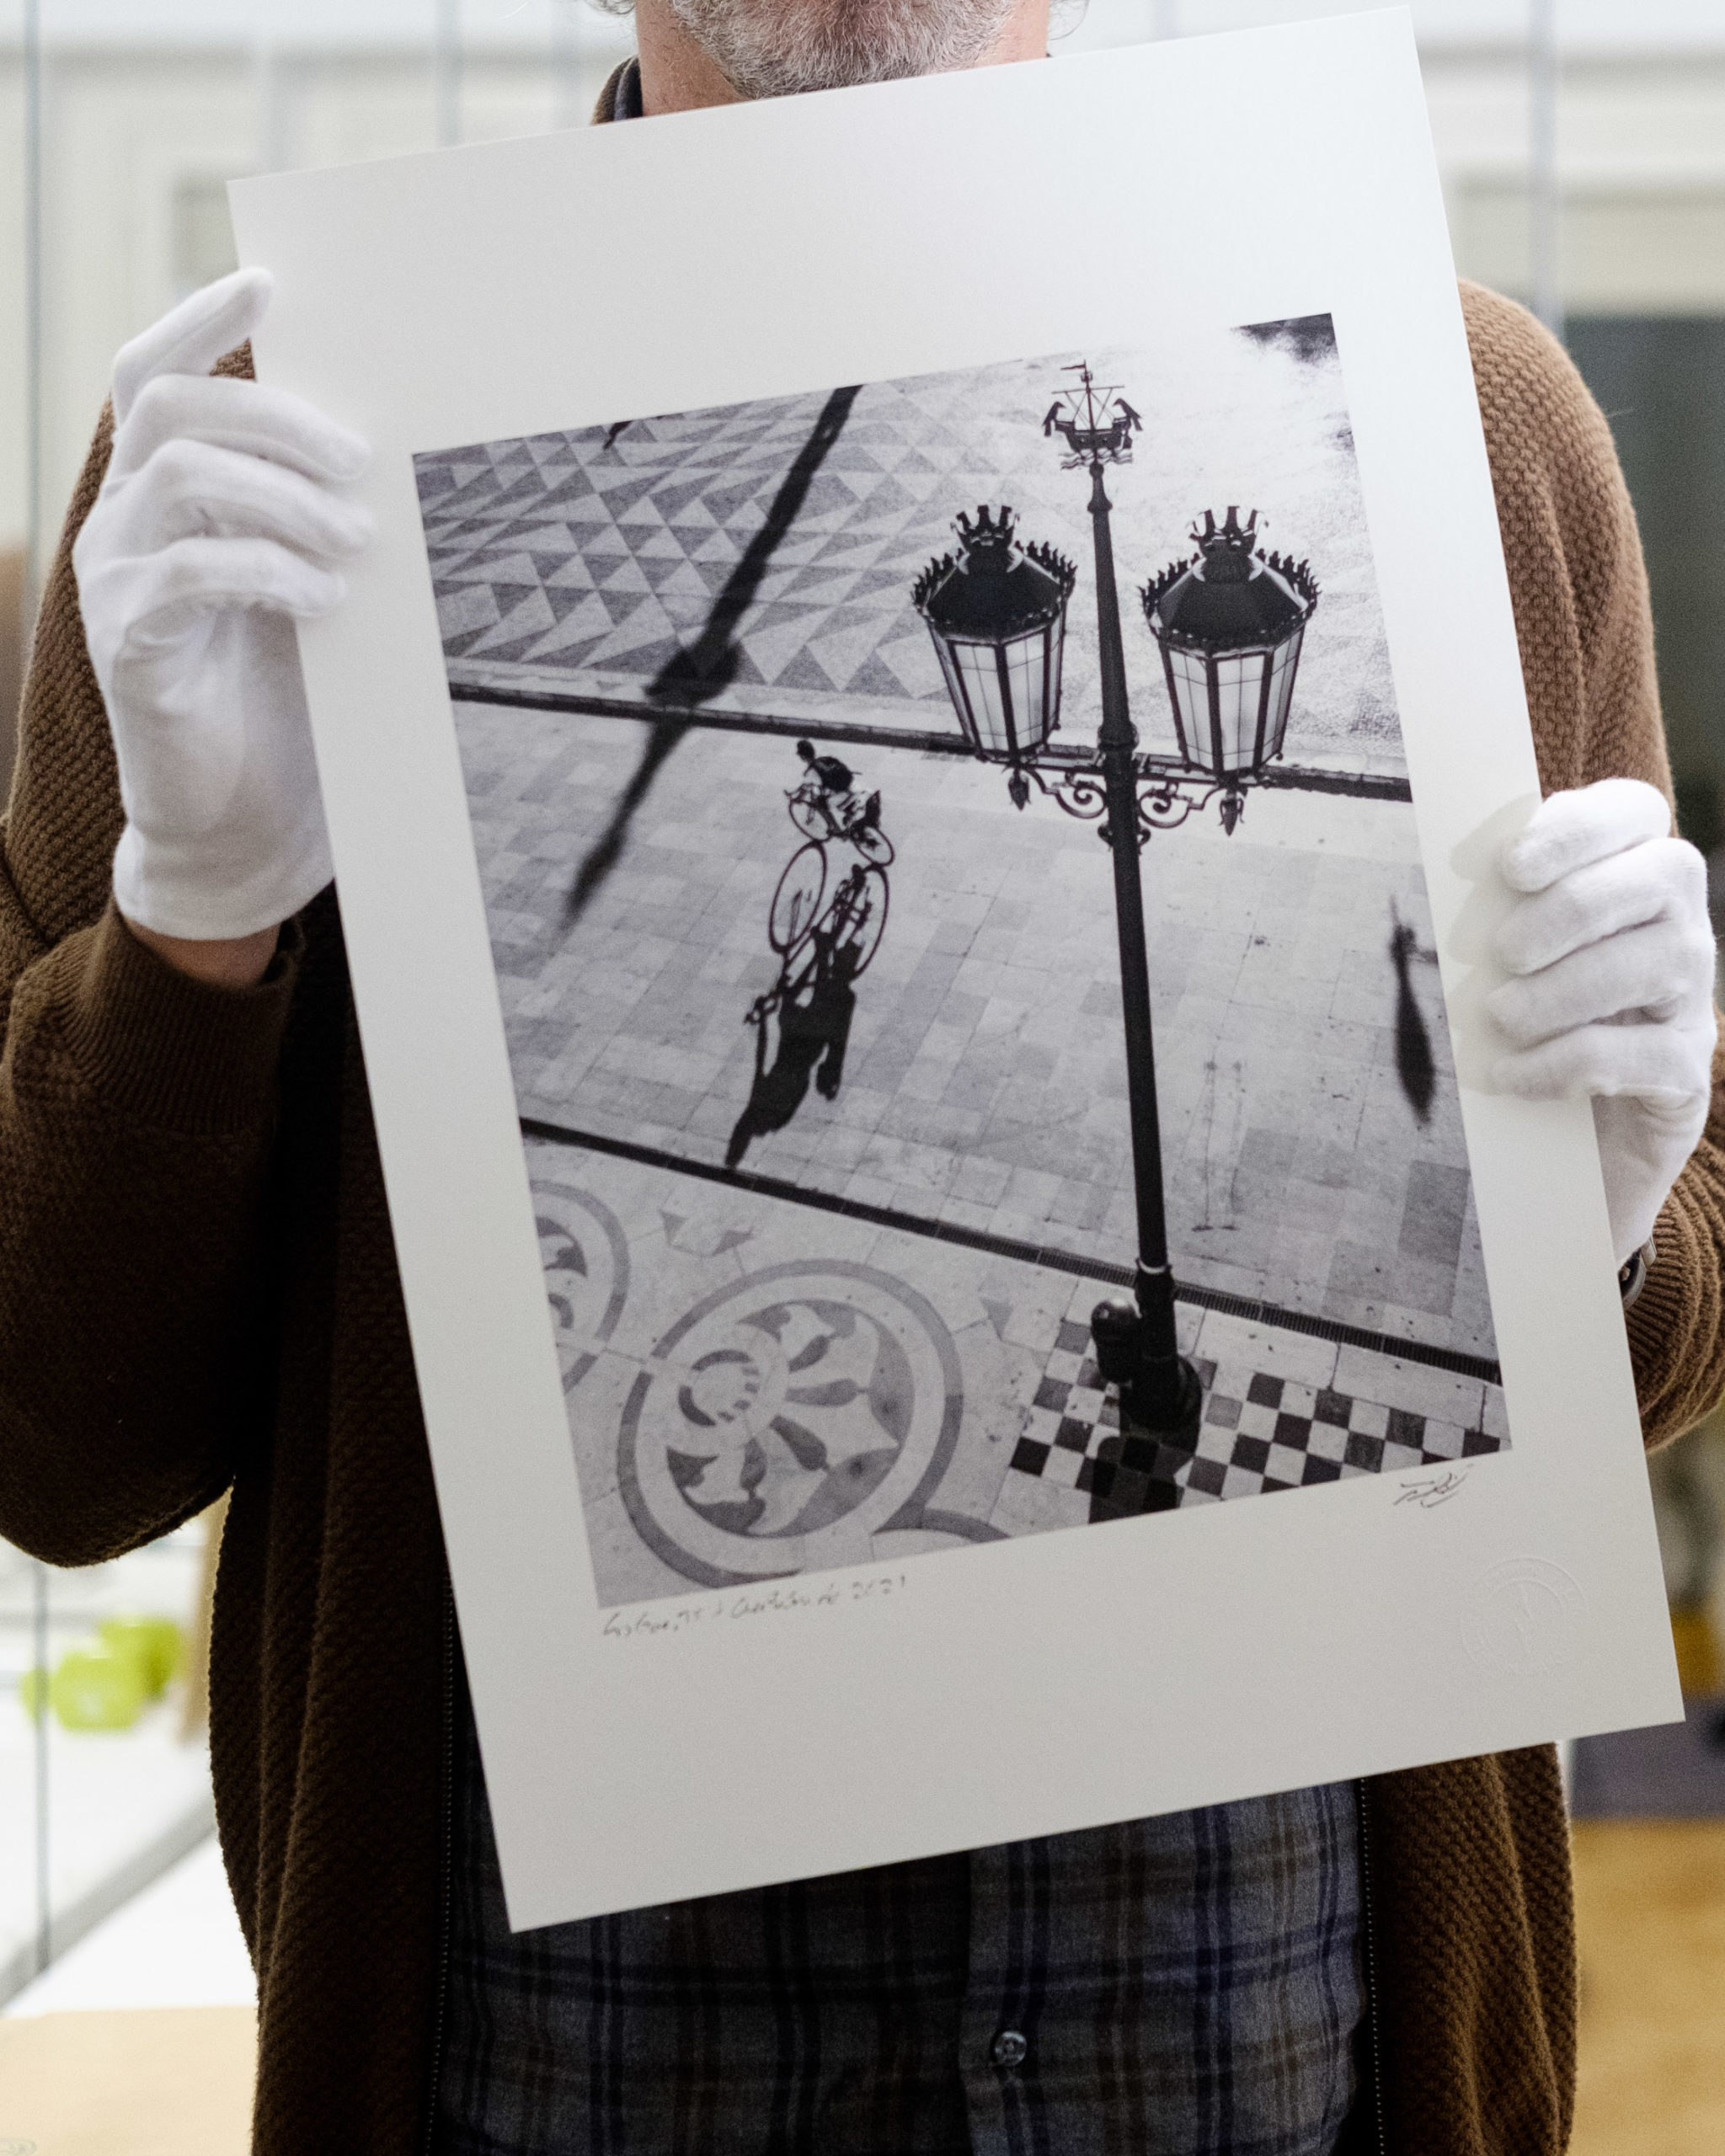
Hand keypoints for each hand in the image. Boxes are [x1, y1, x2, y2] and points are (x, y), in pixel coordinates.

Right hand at [73, 267, 371, 944]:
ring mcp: (117, 579)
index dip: (202, 321)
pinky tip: (324, 599)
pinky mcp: (129, 644)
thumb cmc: (291, 705)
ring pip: (181, 474)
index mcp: (162, 497)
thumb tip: (393, 453)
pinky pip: (190, 572)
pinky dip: (268, 570)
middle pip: (173, 407)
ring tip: (355, 541)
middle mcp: (124, 523)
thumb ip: (319, 517)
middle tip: (360, 462)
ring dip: (283, 494)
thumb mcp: (310, 588)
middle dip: (275, 416)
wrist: (250, 826)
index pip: (155, 377)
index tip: (271, 287)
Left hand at [1490, 778, 1716, 1268]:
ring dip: (1568, 986)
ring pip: (1663, 959)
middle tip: (1503, 953)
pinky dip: (1567, 1062)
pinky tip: (1512, 1076)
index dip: (1579, 828)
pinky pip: (1647, 1054)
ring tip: (1501, 1016)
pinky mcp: (1687, 1074)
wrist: (1546, 1146)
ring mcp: (1691, 1001)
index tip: (1510, 867)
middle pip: (1663, 874)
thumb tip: (1446, 881)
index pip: (1635, 811)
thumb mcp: (1496, 963)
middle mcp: (1680, 928)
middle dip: (1573, 908)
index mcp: (1629, 879)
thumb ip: (1490, 912)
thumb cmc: (1511, 1029)